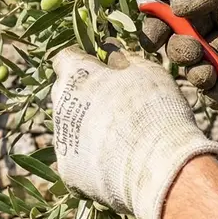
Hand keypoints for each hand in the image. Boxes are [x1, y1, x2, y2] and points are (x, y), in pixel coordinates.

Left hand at [50, 47, 217, 218]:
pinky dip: (92, 160)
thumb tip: (107, 47)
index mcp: (74, 75)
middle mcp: (59, 105)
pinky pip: (77, 159)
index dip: (84, 62)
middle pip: (66, 95)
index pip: (65, 59)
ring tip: (122, 139)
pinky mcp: (68, 171)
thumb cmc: (154, 108)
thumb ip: (119, 55)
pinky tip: (116, 162)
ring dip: (88, 128)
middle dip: (85, 96)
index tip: (101, 71)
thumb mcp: (144, 69)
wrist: (158, 165)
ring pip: (70, 128)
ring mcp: (61, 140)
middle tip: (116, 106)